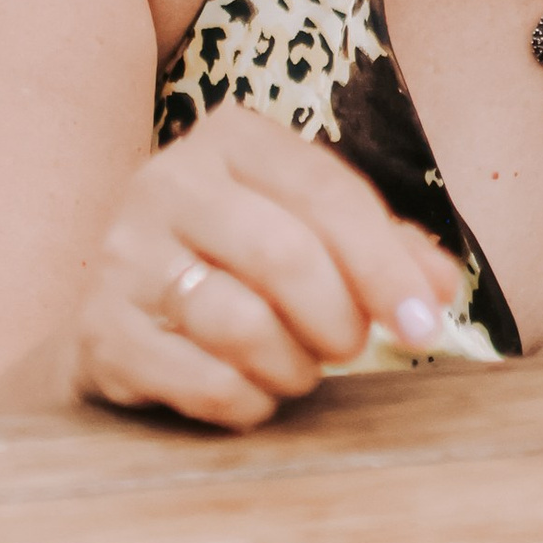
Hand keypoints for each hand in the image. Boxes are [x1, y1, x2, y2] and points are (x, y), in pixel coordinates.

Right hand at [72, 105, 464, 430]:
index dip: (386, 265)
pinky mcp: (100, 329)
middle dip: (338, 320)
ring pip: (240, 324)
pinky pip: (201, 380)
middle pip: (284, 256)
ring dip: (292, 367)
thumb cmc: (238, 266)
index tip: (424, 321)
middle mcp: (168, 181)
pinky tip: (252, 395)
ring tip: (297, 370)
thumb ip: (383, 250)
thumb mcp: (311, 233)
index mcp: (231, 140)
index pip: (328, 193)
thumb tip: (441, 289)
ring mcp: (123, 254)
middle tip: (349, 347)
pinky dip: (247, 402)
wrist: (121, 314)